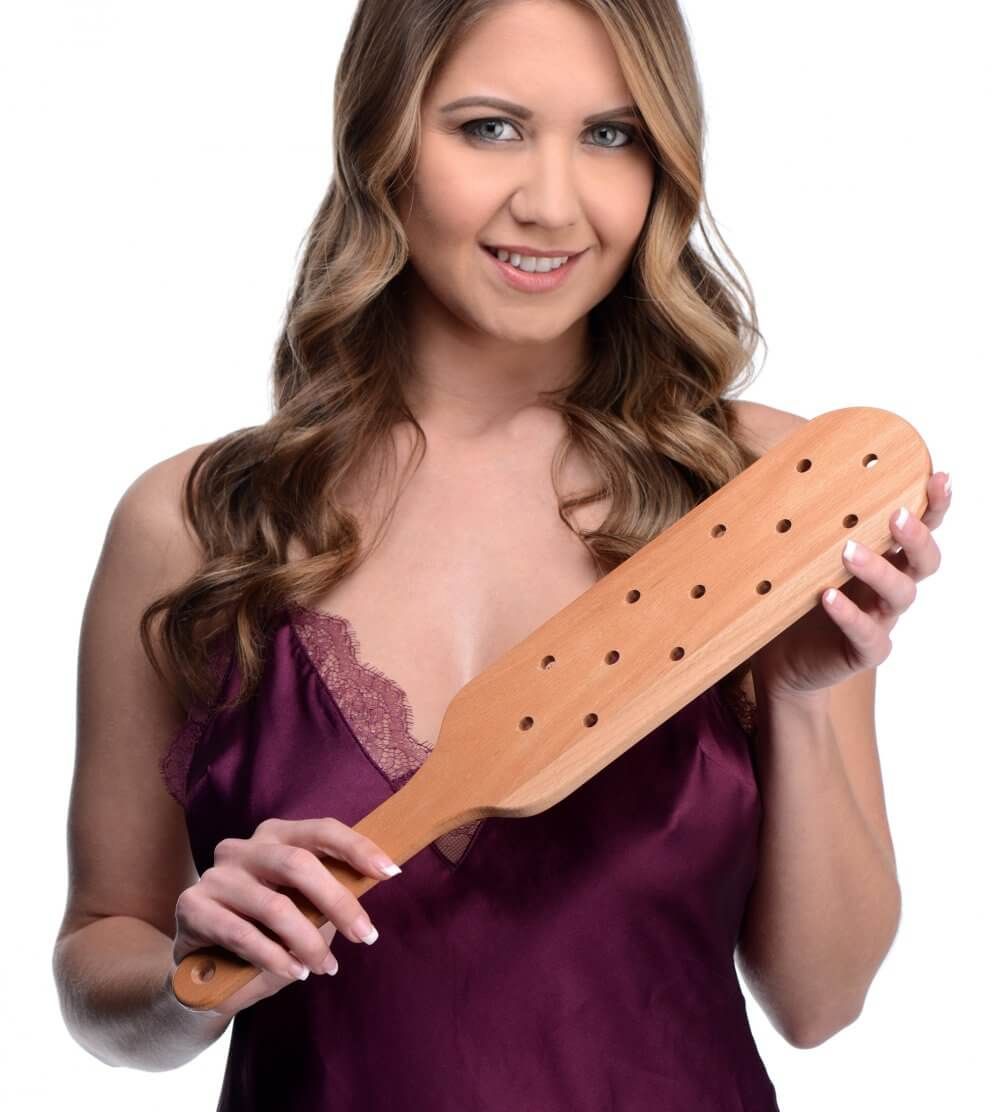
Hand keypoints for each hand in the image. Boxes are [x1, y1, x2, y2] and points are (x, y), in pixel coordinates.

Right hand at [169, 816, 401, 1018]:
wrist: (200, 972)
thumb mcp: (301, 908)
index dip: (358, 848)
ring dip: (308, 941)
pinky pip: (243, 934)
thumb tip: (376, 880)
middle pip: (298, 863)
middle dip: (338, 901)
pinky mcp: (192, 907)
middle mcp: (243, 847)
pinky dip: (275, 957)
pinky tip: (295, 973)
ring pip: (274, 905)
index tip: (390, 873)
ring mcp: (215, 875)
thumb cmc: (264, 933)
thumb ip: (328, 892)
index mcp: (275, 835)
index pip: (322, 830)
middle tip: (366, 935)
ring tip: (326, 966)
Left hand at [749, 471, 951, 701]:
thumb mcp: (801, 555)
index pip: (919, 528)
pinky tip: (828, 597)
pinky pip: (869, 634)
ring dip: (878, 569)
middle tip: (897, 516)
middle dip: (917, 536)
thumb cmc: (795, 598)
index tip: (937, 477)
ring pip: (899, 593)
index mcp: (882, 557)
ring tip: (848, 551)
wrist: (782, 660)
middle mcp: (888, 586)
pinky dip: (850, 615)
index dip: (933, 505)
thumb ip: (809, 523)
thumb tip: (789, 469)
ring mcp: (880, 618)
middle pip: (924, 560)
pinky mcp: (864, 650)